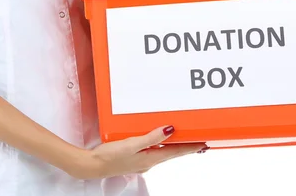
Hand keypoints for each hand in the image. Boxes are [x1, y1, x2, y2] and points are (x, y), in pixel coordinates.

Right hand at [69, 125, 206, 179]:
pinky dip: (159, 144)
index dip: (190, 147)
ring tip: (182, 139)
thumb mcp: (132, 143)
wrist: (93, 165)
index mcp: (150, 158)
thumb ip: (151, 137)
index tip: (202, 144)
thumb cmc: (110, 156)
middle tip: (197, 141)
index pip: (175, 151)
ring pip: (162, 151)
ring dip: (173, 145)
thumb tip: (170, 130)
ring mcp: (141, 161)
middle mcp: (148, 161)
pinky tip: (157, 140)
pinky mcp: (134, 158)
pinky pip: (152, 150)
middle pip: (171, 152)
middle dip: (184, 146)